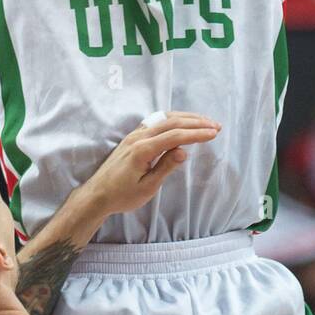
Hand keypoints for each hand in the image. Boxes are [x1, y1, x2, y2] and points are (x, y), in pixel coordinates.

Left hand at [83, 111, 220, 217]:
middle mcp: (139, 136)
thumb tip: (184, 151)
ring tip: (205, 122)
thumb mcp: (147, 187)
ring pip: (164, 119)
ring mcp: (135, 134)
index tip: (214, 133)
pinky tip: (182, 122)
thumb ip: (165, 167)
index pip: (175, 136)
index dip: (196, 134)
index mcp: (143, 149)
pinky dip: (173, 119)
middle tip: (216, 126)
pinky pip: (156, 122)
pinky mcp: (133, 137)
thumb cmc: (123, 196)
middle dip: (196, 122)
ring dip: (186, 118)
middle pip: (171, 122)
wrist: (98, 194)